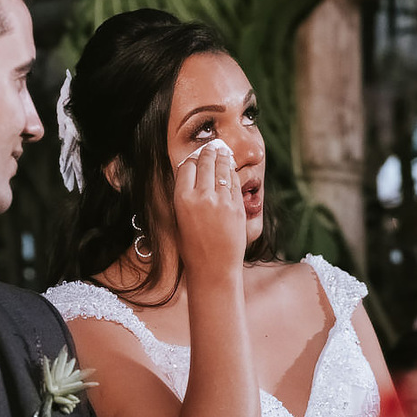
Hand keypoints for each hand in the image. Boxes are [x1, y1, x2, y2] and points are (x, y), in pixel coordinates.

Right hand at [173, 139, 244, 274]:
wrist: (214, 269)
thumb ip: (184, 197)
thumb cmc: (193, 249)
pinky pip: (235, 182)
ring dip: (222, 158)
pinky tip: (231, 170)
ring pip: (222, 168)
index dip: (192, 160)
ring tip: (222, 152)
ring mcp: (221, 200)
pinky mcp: (237, 206)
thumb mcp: (179, 220)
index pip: (187, 167)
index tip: (195, 159)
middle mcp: (201, 196)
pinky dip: (232, 174)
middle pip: (205, 162)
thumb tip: (191, 177)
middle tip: (211, 148)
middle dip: (208, 153)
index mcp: (182, 199)